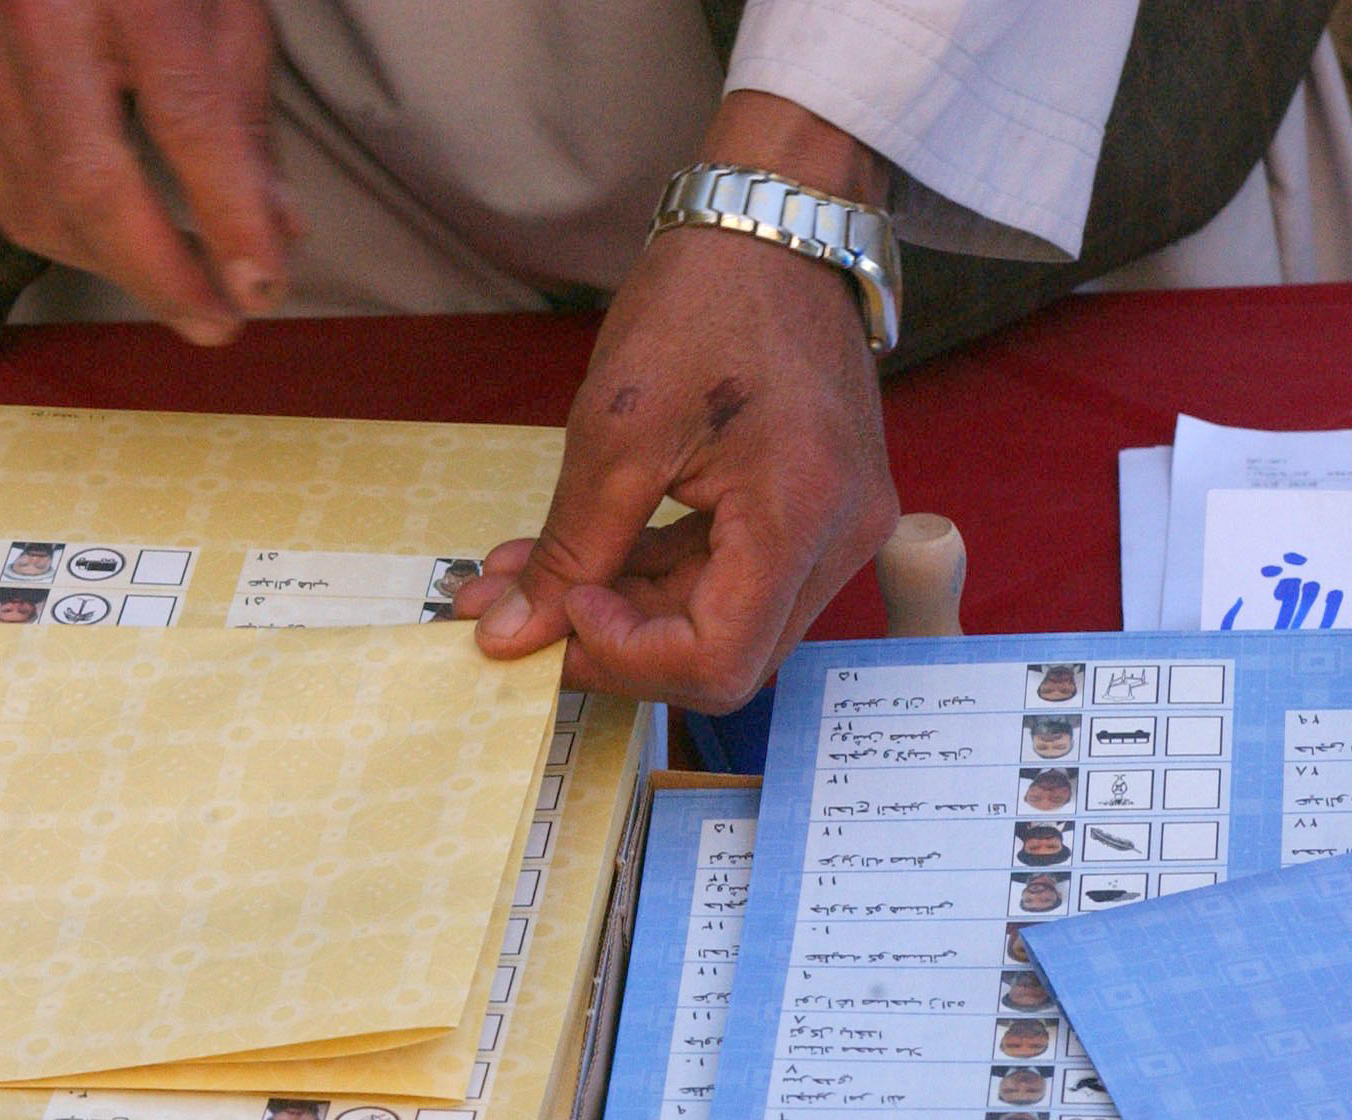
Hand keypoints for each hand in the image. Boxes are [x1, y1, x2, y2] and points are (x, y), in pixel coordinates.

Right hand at [0, 0, 294, 344]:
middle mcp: (34, 18)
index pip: (185, 120)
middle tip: (219, 322)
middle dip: (163, 274)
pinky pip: (6, 205)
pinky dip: (69, 244)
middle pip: (92, 185)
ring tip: (180, 288)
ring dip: (121, 269)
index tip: (262, 290)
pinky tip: (113, 248)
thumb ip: (245, 119)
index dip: (227, 216)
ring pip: (45, 211)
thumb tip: (274, 232)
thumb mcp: (219, 7)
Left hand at [458, 92, 901, 712]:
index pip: (719, 664)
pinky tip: (579, 553)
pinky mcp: (814, 513)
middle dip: (614, 642)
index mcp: (802, 517)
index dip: (627, 659)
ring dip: (621, 610)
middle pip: (724, 657)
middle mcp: (841, 540)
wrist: (776, 224)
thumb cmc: (705, 302)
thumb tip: (510, 636)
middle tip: (522, 608)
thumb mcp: (617, 428)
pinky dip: (652, 577)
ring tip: (527, 574)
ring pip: (721, 624)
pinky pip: (732, 579)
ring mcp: (836, 529)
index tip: (563, 607)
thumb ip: (570, 547)